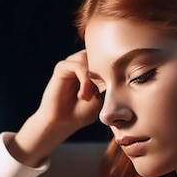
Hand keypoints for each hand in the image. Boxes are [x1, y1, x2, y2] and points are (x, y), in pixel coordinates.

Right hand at [8, 50, 102, 166]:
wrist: (63, 122)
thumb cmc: (82, 111)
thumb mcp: (101, 96)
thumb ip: (106, 80)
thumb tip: (112, 68)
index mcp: (94, 67)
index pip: (109, 57)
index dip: (114, 71)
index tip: (112, 91)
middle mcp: (83, 62)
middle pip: (99, 54)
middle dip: (103, 73)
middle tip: (99, 94)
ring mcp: (72, 63)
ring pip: (89, 58)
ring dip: (93, 78)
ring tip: (89, 97)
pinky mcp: (62, 67)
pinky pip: (78, 65)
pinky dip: (85, 80)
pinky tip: (82, 95)